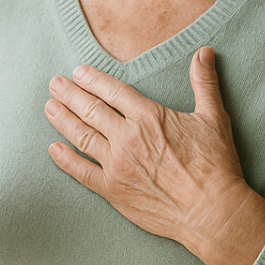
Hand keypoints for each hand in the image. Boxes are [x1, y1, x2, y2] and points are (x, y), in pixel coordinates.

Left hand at [44, 47, 264, 264]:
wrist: (211, 212)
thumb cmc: (215, 165)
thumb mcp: (213, 117)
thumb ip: (204, 82)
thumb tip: (204, 52)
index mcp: (148, 116)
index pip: (112, 91)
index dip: (93, 79)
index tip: (78, 72)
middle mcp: (127, 137)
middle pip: (91, 110)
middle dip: (70, 94)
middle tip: (54, 84)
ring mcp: (117, 165)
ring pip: (82, 136)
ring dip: (63, 120)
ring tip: (49, 107)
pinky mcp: (113, 191)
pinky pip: (82, 172)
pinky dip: (65, 160)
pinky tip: (54, 150)